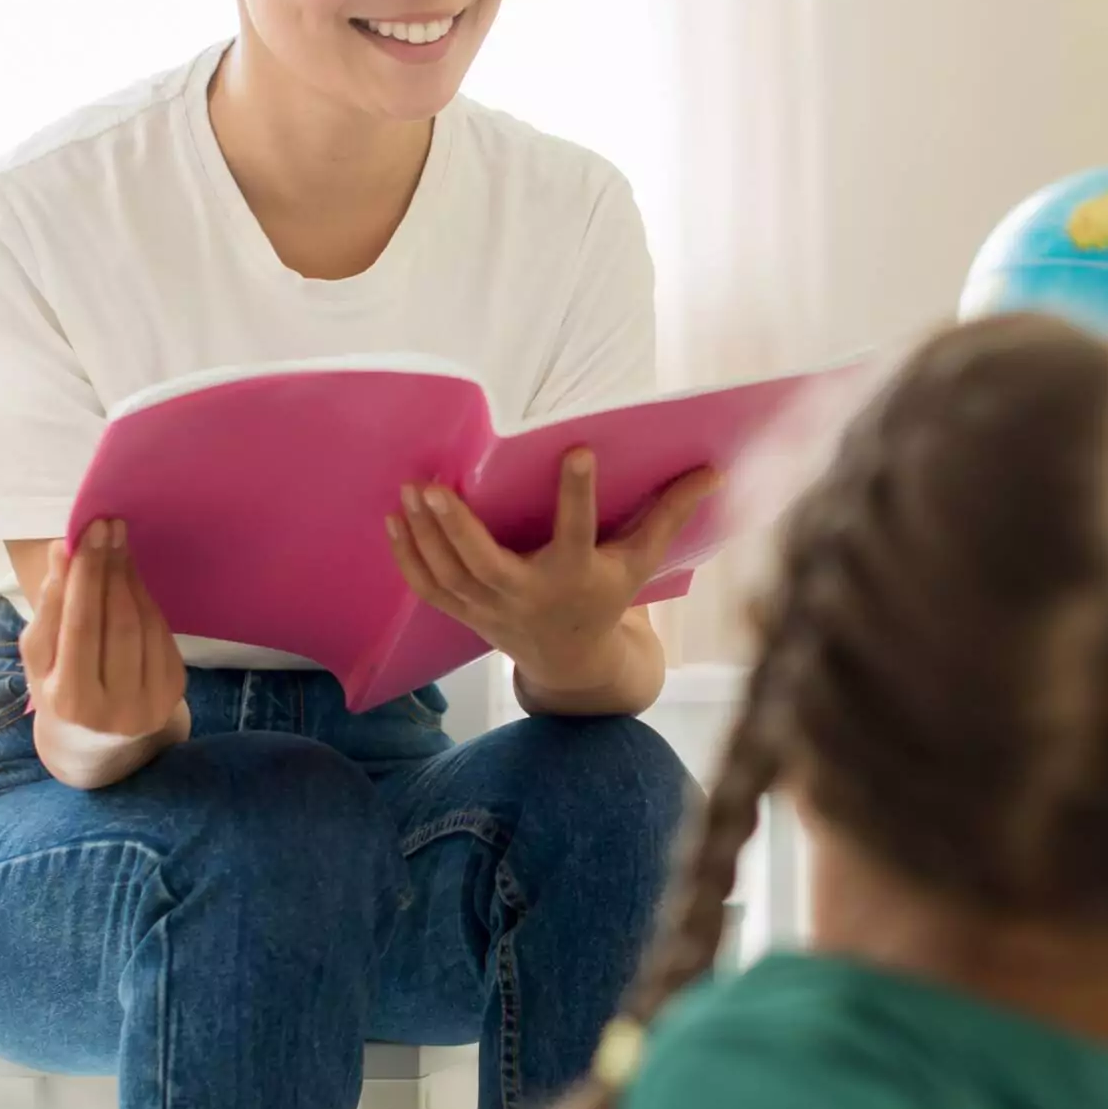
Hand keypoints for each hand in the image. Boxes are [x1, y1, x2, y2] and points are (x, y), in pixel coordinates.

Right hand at [21, 520, 187, 783]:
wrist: (96, 741)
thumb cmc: (57, 689)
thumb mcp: (39, 657)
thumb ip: (48, 608)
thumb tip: (62, 551)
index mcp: (70, 702)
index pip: (80, 625)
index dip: (86, 575)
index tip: (88, 532)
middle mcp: (114, 708)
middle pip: (115, 621)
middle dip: (110, 568)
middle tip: (107, 526)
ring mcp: (150, 702)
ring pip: (142, 624)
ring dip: (130, 577)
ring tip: (117, 544)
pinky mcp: (173, 692)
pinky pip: (160, 633)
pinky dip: (146, 600)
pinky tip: (132, 576)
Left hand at [385, 452, 720, 696]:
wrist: (570, 659)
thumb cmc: (606, 595)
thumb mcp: (641, 560)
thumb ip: (669, 514)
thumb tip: (713, 470)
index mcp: (576, 575)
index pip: (578, 531)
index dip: (578, 493)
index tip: (576, 449)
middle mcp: (530, 595)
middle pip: (486, 564)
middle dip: (457, 528)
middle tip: (435, 484)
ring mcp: (491, 609)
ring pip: (449, 576)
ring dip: (424, 536)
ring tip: (410, 489)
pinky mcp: (466, 614)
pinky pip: (429, 590)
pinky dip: (408, 558)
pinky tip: (395, 519)